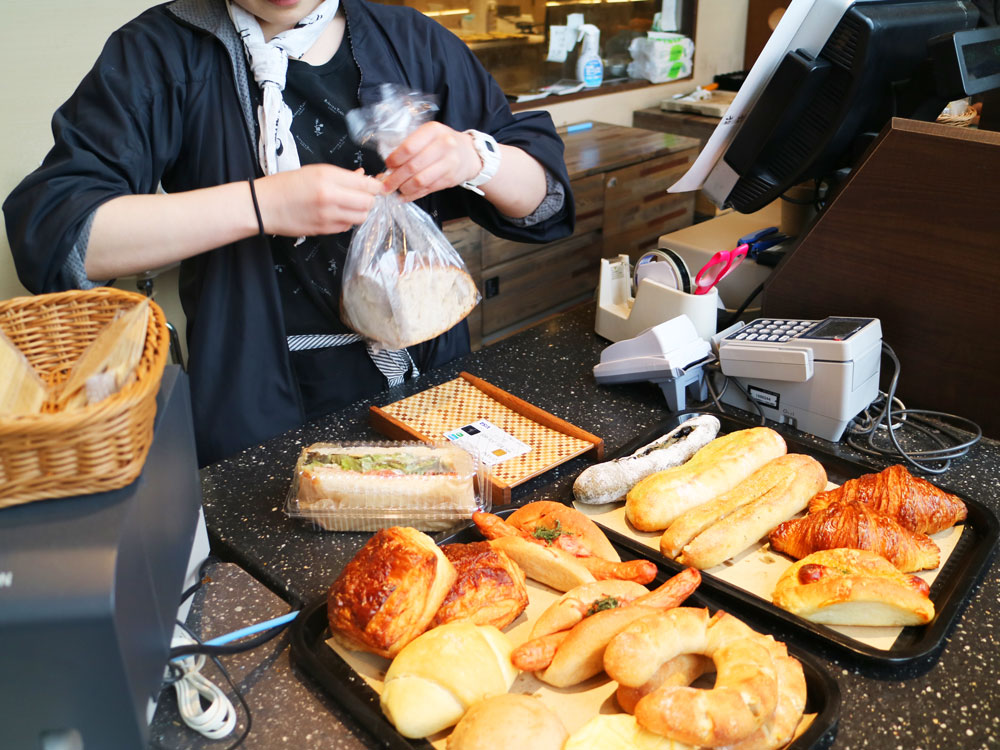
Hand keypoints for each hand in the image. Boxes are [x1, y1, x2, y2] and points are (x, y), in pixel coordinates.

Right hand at [253, 164, 383, 236]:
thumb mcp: (314, 171)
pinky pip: (347, 227)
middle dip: (370, 199)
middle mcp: (330, 196)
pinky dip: (348, 221)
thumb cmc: (286, 184)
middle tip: (363, 195)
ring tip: (351, 205)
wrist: (263, 205)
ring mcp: (327, 216)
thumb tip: (363, 177)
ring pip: (360, 217)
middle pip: (368, 203)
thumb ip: (341, 175)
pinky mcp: (324, 230)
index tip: (378, 186)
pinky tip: (339, 214)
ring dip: (361, 211)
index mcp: (327, 176)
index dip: (377, 186)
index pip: (366, 184)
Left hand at [380, 122, 482, 200]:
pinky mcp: (450, 179)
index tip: (387, 166)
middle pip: (412, 167)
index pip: (408, 148)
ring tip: (395, 190)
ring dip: (403, 189)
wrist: (469, 153)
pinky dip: (413, 195)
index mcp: (433, 131)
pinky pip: (427, 190)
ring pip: (419, 181)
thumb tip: (388, 168)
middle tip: (384, 186)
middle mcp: (443, 145)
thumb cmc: (442, 143)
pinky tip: (404, 196)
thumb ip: (410, 147)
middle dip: (394, 179)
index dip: (394, 160)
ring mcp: (449, 163)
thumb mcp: (428, 135)